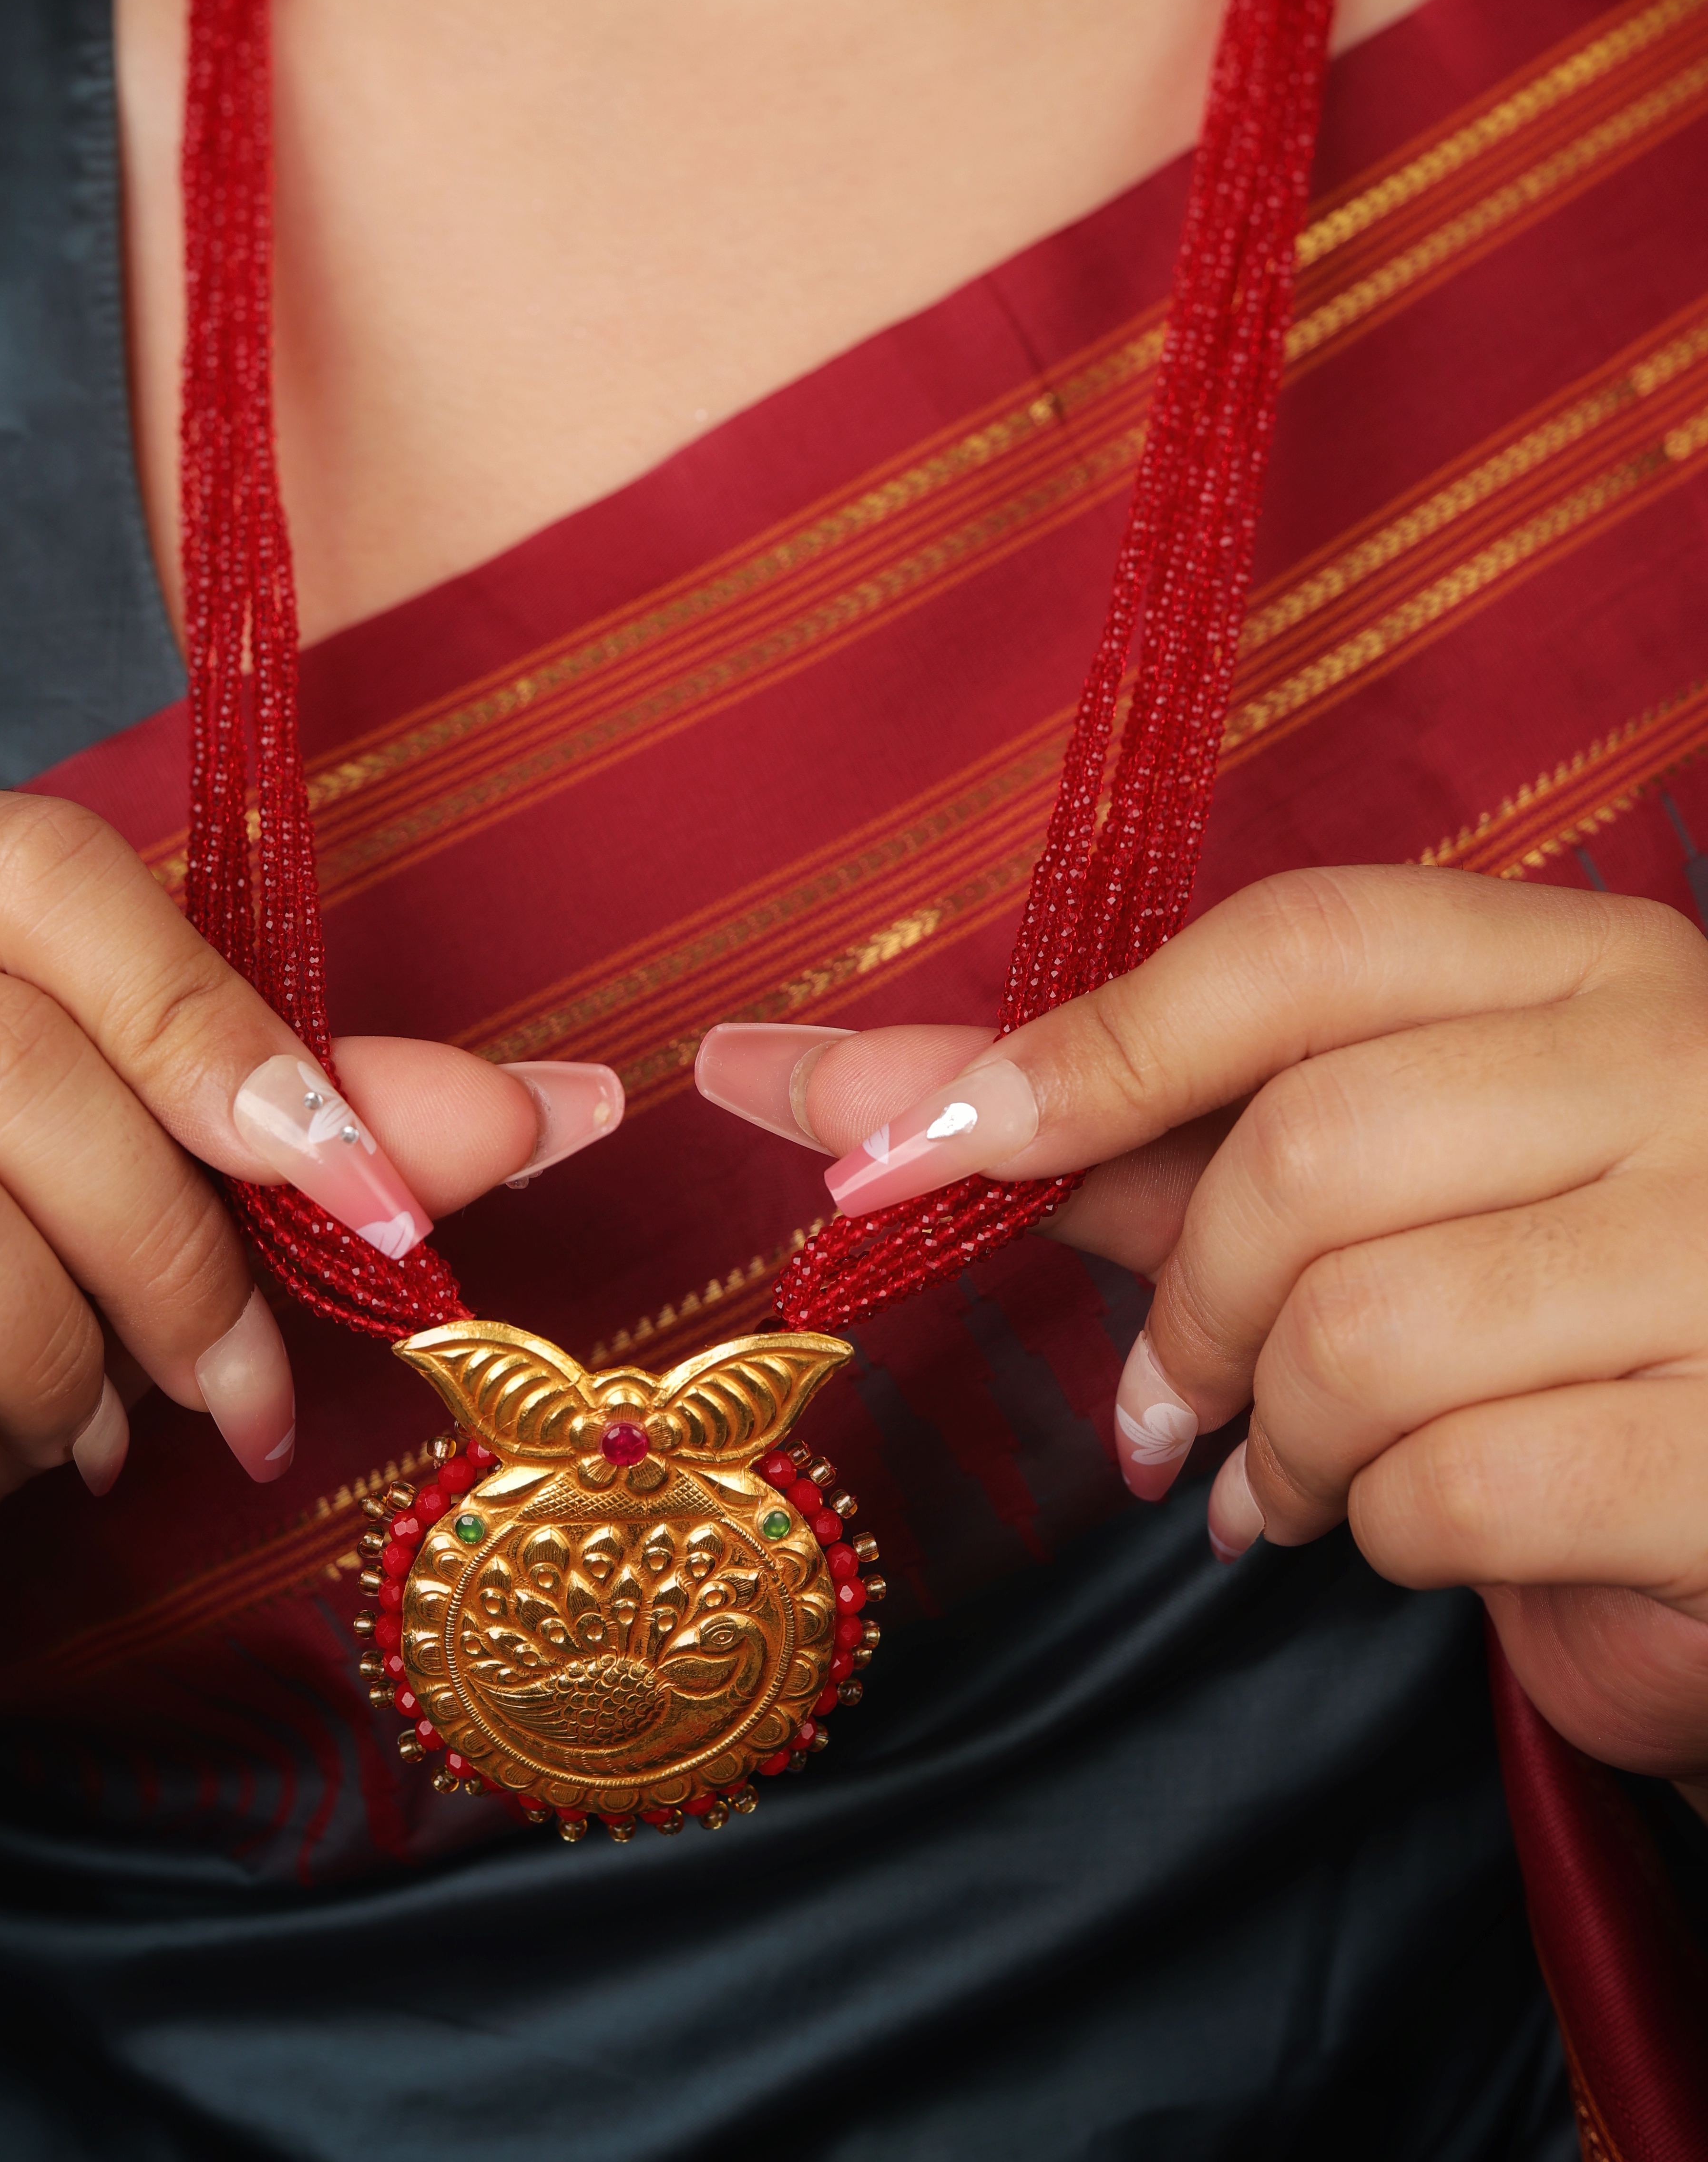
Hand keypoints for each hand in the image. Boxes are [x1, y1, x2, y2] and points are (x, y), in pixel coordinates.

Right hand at [0, 792, 622, 1673]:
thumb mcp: (101, 1183)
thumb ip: (292, 1123)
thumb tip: (555, 1107)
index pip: (41, 877)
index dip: (220, 1029)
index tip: (370, 1190)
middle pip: (12, 1060)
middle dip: (176, 1254)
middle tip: (242, 1388)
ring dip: (52, 1363)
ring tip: (75, 1426)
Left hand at [696, 868, 1707, 1792]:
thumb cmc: (1540, 1316)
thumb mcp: (1374, 1187)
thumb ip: (1142, 1131)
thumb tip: (856, 1100)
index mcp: (1585, 968)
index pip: (1296, 949)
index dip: (1080, 1049)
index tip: (891, 1146)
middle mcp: (1680, 1070)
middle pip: (1302, 1150)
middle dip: (1185, 1306)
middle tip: (1160, 1406)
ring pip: (1359, 1333)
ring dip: (1272, 1440)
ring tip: (1283, 1481)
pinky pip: (1455, 1489)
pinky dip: (1377, 1532)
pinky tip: (1391, 1532)